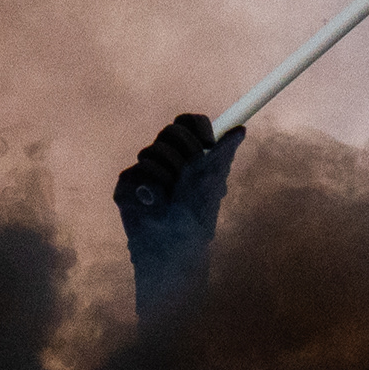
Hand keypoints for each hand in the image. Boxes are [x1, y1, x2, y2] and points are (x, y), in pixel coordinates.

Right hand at [115, 113, 242, 221]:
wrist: (174, 247)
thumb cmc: (197, 217)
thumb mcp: (213, 179)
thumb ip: (224, 151)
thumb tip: (241, 130)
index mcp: (187, 154)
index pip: (186, 122)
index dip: (196, 128)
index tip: (207, 144)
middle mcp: (165, 158)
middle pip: (170, 131)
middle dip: (185, 155)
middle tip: (190, 179)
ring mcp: (145, 171)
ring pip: (151, 151)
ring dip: (168, 177)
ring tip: (172, 199)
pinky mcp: (127, 185)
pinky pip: (136, 174)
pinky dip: (150, 192)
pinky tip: (154, 206)